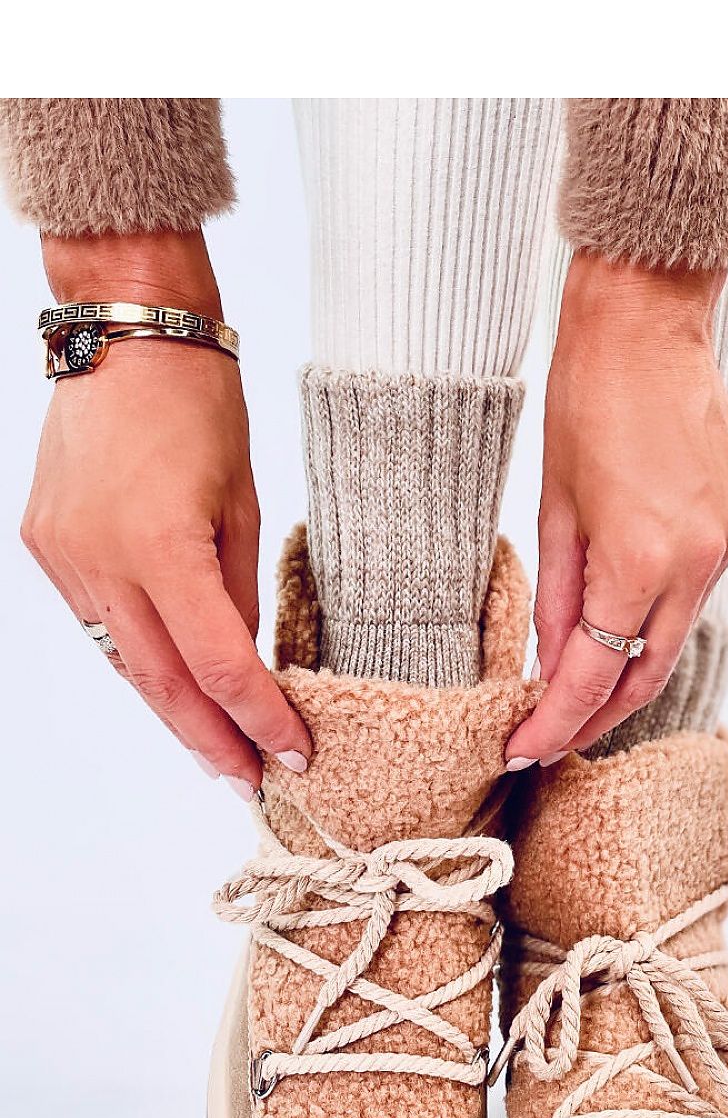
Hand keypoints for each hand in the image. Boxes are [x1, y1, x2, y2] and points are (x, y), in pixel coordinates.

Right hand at [21, 231, 311, 796]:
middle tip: (249, 782)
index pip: (220, 663)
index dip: (259, 719)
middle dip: (211, 740)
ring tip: (216, 747)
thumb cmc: (200, 405)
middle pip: (163, 683)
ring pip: (125, 661)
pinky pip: (99, 624)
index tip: (292, 756)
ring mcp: (63, 557)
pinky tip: (171, 686)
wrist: (126, 336)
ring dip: (173, 708)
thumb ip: (240, 593)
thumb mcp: (243, 503)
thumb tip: (244, 665)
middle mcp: (100, 560)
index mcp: (161, 545)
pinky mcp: (46, 547)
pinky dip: (139, 658)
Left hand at [505, 253, 727, 767]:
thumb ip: (559, 599)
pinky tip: (627, 609)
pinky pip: (697, 587)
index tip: (523, 749)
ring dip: (629, 662)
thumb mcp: (554, 508)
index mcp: (639, 557)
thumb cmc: (586, 401)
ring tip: (580, 681)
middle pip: (647, 670)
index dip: (557, 721)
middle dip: (598, 713)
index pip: (595, 672)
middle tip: (552, 737)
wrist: (648, 322)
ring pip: (675, 631)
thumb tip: (555, 666)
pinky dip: (658, 609)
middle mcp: (698, 559)